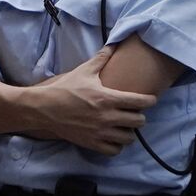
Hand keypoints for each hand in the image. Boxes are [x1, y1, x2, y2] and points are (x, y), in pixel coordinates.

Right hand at [31, 46, 156, 155]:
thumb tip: (113, 44)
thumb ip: (101, 58)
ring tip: (125, 126)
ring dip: (129, 131)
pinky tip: (113, 138)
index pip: (139, 101)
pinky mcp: (92, 143)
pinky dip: (117, 145)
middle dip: (140, 116)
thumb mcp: (84, 71)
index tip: (151, 99)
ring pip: (128, 138)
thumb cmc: (65, 88)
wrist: (45, 108)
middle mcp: (107, 117)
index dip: (150, 100)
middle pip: (138, 121)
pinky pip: (114, 150)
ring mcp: (100, 132)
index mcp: (107, 98)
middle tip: (135, 112)